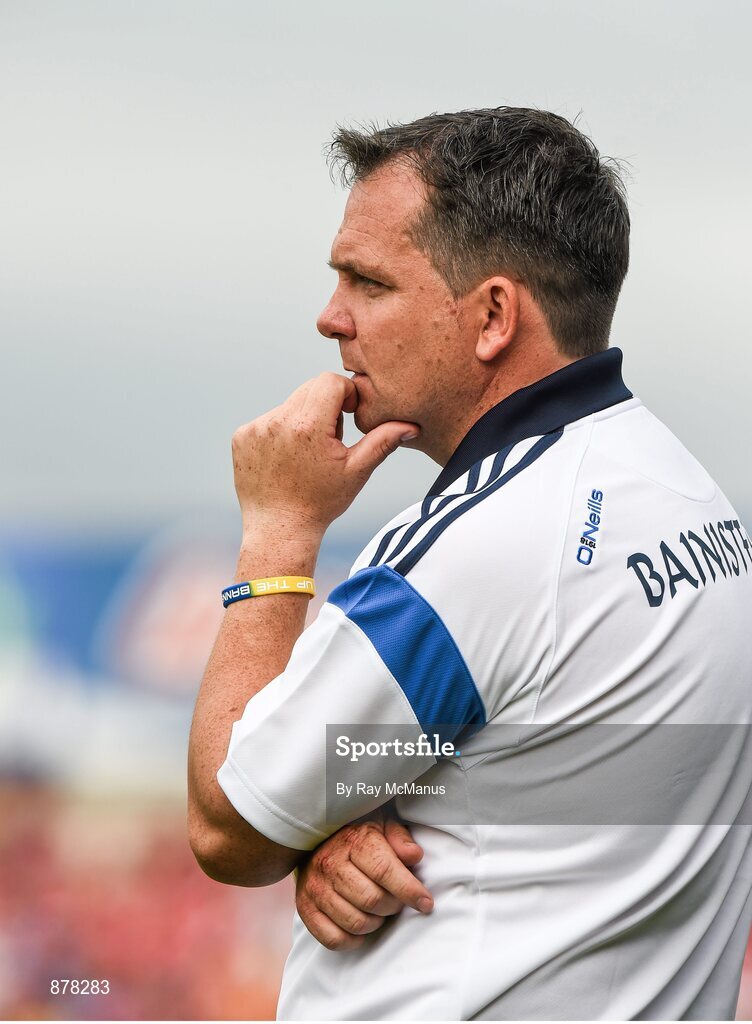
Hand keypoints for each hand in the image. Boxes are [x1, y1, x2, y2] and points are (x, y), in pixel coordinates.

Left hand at [231, 372, 418, 536]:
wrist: (279, 529)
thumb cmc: (321, 503)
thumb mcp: (357, 471)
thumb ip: (383, 441)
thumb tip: (412, 426)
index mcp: (308, 425)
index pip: (330, 381)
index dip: (344, 394)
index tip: (347, 416)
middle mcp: (278, 420)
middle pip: (309, 389)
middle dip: (325, 407)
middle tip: (328, 441)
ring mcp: (256, 428)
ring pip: (289, 404)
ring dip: (302, 420)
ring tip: (305, 455)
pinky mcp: (241, 437)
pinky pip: (268, 420)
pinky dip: (280, 432)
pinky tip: (286, 460)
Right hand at [295, 810, 433, 950]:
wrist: (313, 840)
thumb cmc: (356, 836)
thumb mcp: (381, 825)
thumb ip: (399, 839)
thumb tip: (414, 855)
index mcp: (353, 841)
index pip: (385, 871)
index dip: (409, 890)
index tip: (426, 902)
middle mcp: (330, 864)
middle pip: (372, 900)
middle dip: (393, 906)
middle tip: (397, 901)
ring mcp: (315, 888)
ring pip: (355, 922)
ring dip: (376, 922)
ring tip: (380, 911)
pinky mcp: (305, 908)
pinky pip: (333, 938)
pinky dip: (353, 940)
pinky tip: (362, 926)